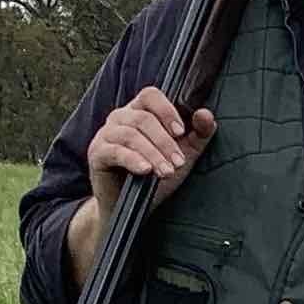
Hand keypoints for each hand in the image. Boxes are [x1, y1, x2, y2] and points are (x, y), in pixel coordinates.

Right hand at [88, 87, 215, 219]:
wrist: (129, 208)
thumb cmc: (154, 177)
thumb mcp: (182, 156)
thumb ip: (198, 135)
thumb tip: (206, 114)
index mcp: (139, 112)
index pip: (150, 95)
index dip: (166, 110)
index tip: (181, 132)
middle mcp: (120, 118)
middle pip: (142, 118)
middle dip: (165, 142)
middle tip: (178, 162)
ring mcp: (106, 134)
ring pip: (131, 135)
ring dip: (153, 154)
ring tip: (167, 172)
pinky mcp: (97, 153)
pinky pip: (115, 151)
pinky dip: (133, 160)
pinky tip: (145, 171)